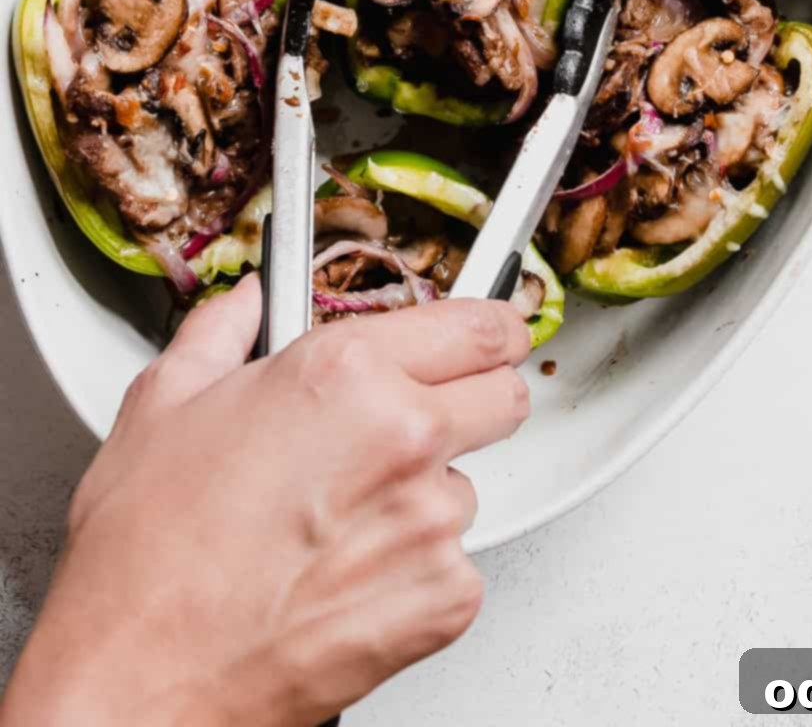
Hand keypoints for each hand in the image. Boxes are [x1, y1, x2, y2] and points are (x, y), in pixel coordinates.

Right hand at [1, 277, 530, 726]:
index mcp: (347, 373)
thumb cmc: (146, 557)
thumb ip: (223, 330)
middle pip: (504, 397)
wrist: (139, 678)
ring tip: (340, 522)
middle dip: (474, 401)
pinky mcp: (444, 600)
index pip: (480, 326)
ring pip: (469, 486)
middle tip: (417, 422)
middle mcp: (404, 437)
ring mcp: (431, 522)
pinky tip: (346, 577)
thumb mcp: (163, 404)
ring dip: (426, 495)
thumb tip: (249, 301)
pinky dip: (416, 572)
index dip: (489, 329)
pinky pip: (459, 566)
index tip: (489, 336)